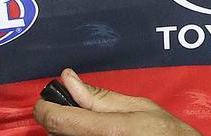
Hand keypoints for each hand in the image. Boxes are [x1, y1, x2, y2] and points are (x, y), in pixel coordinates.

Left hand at [33, 69, 204, 135]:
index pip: (56, 120)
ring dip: (69, 130)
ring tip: (94, 125)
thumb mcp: (138, 106)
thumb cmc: (165, 133)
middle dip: (62, 117)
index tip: (47, 100)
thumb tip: (68, 79)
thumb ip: (99, 96)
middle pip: (55, 132)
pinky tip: (95, 134)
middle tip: (82, 111)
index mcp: (109, 130)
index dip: (45, 107)